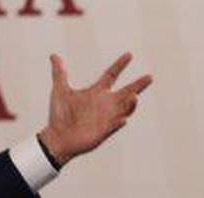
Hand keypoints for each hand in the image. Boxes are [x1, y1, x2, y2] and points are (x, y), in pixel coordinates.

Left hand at [39, 52, 152, 166]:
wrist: (56, 138)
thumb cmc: (59, 115)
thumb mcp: (60, 91)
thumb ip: (59, 74)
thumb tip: (54, 56)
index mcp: (96, 92)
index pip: (111, 75)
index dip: (120, 65)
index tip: (129, 54)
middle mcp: (105, 104)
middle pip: (126, 91)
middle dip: (138, 85)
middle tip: (149, 77)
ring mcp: (106, 117)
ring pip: (125, 109)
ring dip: (131, 103)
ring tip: (134, 96)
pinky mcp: (103, 131)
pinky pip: (114, 126)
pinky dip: (119, 122)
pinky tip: (123, 119)